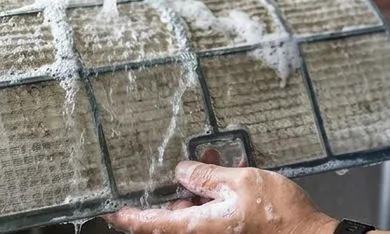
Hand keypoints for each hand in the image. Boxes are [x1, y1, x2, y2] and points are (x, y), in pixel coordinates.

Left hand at [104, 161, 337, 233]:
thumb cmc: (279, 216)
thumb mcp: (240, 182)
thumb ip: (206, 177)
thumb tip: (181, 172)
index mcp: (198, 227)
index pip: (152, 225)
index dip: (129, 217)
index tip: (111, 211)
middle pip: (175, 215)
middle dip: (177, 189)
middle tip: (184, 165)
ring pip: (196, 212)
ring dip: (200, 188)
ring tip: (212, 162)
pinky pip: (214, 215)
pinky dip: (216, 196)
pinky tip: (229, 173)